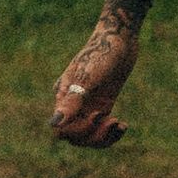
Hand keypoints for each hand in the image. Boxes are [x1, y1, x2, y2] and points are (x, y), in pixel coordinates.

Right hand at [51, 14, 137, 145]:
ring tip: (119, 125)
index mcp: (63, 97)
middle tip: (111, 120)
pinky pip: (102, 128)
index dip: (78, 131)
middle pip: (75, 137)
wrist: (119, 39)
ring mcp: (88, 106)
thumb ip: (72, 101)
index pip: (62, 130)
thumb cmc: (101, 53)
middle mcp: (74, 105)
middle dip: (93, 136)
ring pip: (89, 136)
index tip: (97, 116)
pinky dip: (112, 132)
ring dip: (103, 137)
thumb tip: (54, 123)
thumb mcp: (87, 77)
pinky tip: (123, 126)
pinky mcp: (103, 105)